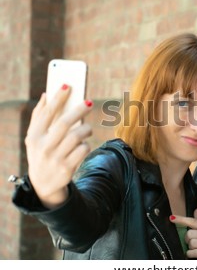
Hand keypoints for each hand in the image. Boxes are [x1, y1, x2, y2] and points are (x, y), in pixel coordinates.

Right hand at [25, 85, 92, 208]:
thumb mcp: (34, 137)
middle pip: (65, 123)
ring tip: (87, 129)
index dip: (58, 98)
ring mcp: (55, 158)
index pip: (47, 113)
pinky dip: (86, 145)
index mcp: (34, 136)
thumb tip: (46, 95)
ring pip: (77, 136)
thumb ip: (39, 116)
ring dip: (86, 129)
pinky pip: (83, 150)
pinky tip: (83, 145)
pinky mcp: (67, 168)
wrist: (43, 185)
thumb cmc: (41, 153)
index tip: (68, 85)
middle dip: (79, 110)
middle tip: (89, 102)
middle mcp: (43, 147)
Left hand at [170, 208, 196, 259]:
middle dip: (188, 240)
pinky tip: (195, 255)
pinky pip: (193, 253)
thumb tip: (196, 210)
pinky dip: (191, 255)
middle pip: (189, 233)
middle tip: (192, 243)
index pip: (194, 222)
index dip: (182, 219)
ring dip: (190, 248)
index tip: (172, 217)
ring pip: (191, 243)